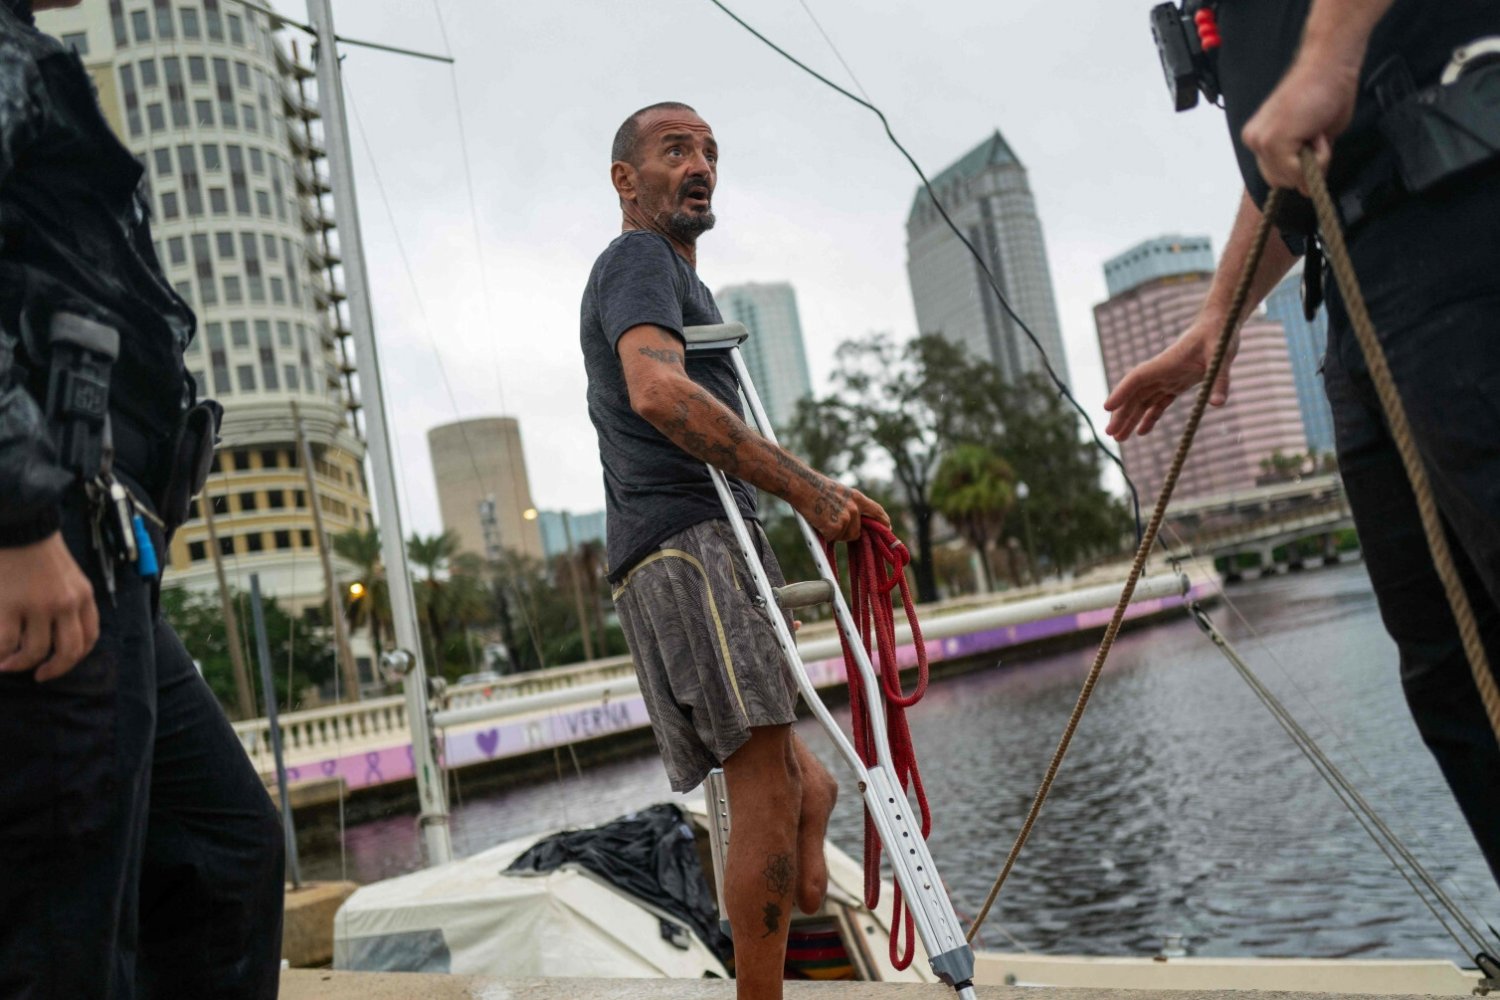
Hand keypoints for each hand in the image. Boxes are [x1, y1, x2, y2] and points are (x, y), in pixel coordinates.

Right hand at [0, 531, 98, 681]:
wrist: (20, 524)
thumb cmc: (39, 548)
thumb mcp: (69, 574)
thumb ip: (70, 599)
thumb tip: (58, 631)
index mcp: (83, 595)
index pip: (89, 637)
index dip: (75, 657)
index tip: (60, 664)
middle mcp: (66, 604)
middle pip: (68, 652)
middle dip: (54, 670)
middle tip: (39, 675)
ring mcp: (38, 606)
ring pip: (34, 652)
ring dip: (19, 664)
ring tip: (6, 664)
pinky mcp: (9, 606)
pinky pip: (5, 643)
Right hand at [797, 480, 887, 542]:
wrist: (802, 485)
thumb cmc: (815, 488)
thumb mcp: (840, 492)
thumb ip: (850, 504)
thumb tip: (856, 520)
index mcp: (857, 497)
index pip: (877, 512)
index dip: (883, 522)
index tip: (888, 528)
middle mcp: (855, 508)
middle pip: (857, 532)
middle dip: (847, 532)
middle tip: (832, 523)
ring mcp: (846, 518)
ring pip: (846, 536)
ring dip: (835, 533)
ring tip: (823, 518)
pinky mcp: (835, 527)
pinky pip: (833, 538)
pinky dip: (825, 534)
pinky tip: (818, 522)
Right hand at [1104, 315, 1236, 440]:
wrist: (1220, 324)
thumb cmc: (1220, 334)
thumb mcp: (1222, 355)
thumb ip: (1219, 379)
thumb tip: (1216, 404)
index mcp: (1166, 362)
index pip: (1137, 378)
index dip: (1121, 392)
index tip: (1107, 407)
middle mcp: (1161, 371)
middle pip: (1135, 394)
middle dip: (1121, 414)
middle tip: (1110, 434)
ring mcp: (1167, 378)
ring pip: (1142, 401)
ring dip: (1130, 418)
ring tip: (1119, 438)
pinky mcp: (1177, 383)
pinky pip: (1158, 403)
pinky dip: (1149, 417)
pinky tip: (1141, 432)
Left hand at [1242, 56, 1358, 192]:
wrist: (1329, 63)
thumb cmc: (1325, 92)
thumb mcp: (1314, 137)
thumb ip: (1304, 163)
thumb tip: (1304, 191)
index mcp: (1259, 137)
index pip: (1277, 175)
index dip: (1301, 167)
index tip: (1315, 139)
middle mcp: (1254, 140)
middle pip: (1280, 181)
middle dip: (1305, 168)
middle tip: (1317, 134)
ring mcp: (1261, 141)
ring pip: (1290, 179)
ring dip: (1314, 162)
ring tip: (1317, 129)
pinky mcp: (1273, 142)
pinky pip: (1300, 172)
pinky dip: (1320, 157)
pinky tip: (1318, 131)